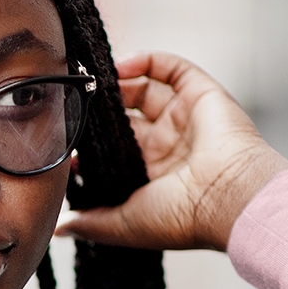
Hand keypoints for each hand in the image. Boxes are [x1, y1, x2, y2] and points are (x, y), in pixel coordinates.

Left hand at [57, 52, 287, 252]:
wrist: (229, 198)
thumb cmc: (180, 217)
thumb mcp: (124, 225)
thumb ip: (91, 222)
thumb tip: (59, 227)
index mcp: (151, 176)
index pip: (113, 152)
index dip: (89, 146)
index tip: (65, 143)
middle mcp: (167, 145)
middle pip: (124, 117)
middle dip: (98, 111)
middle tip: (73, 105)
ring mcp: (184, 118)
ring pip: (144, 89)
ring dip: (115, 84)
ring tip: (90, 85)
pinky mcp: (201, 94)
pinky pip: (171, 68)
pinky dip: (145, 61)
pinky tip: (118, 67)